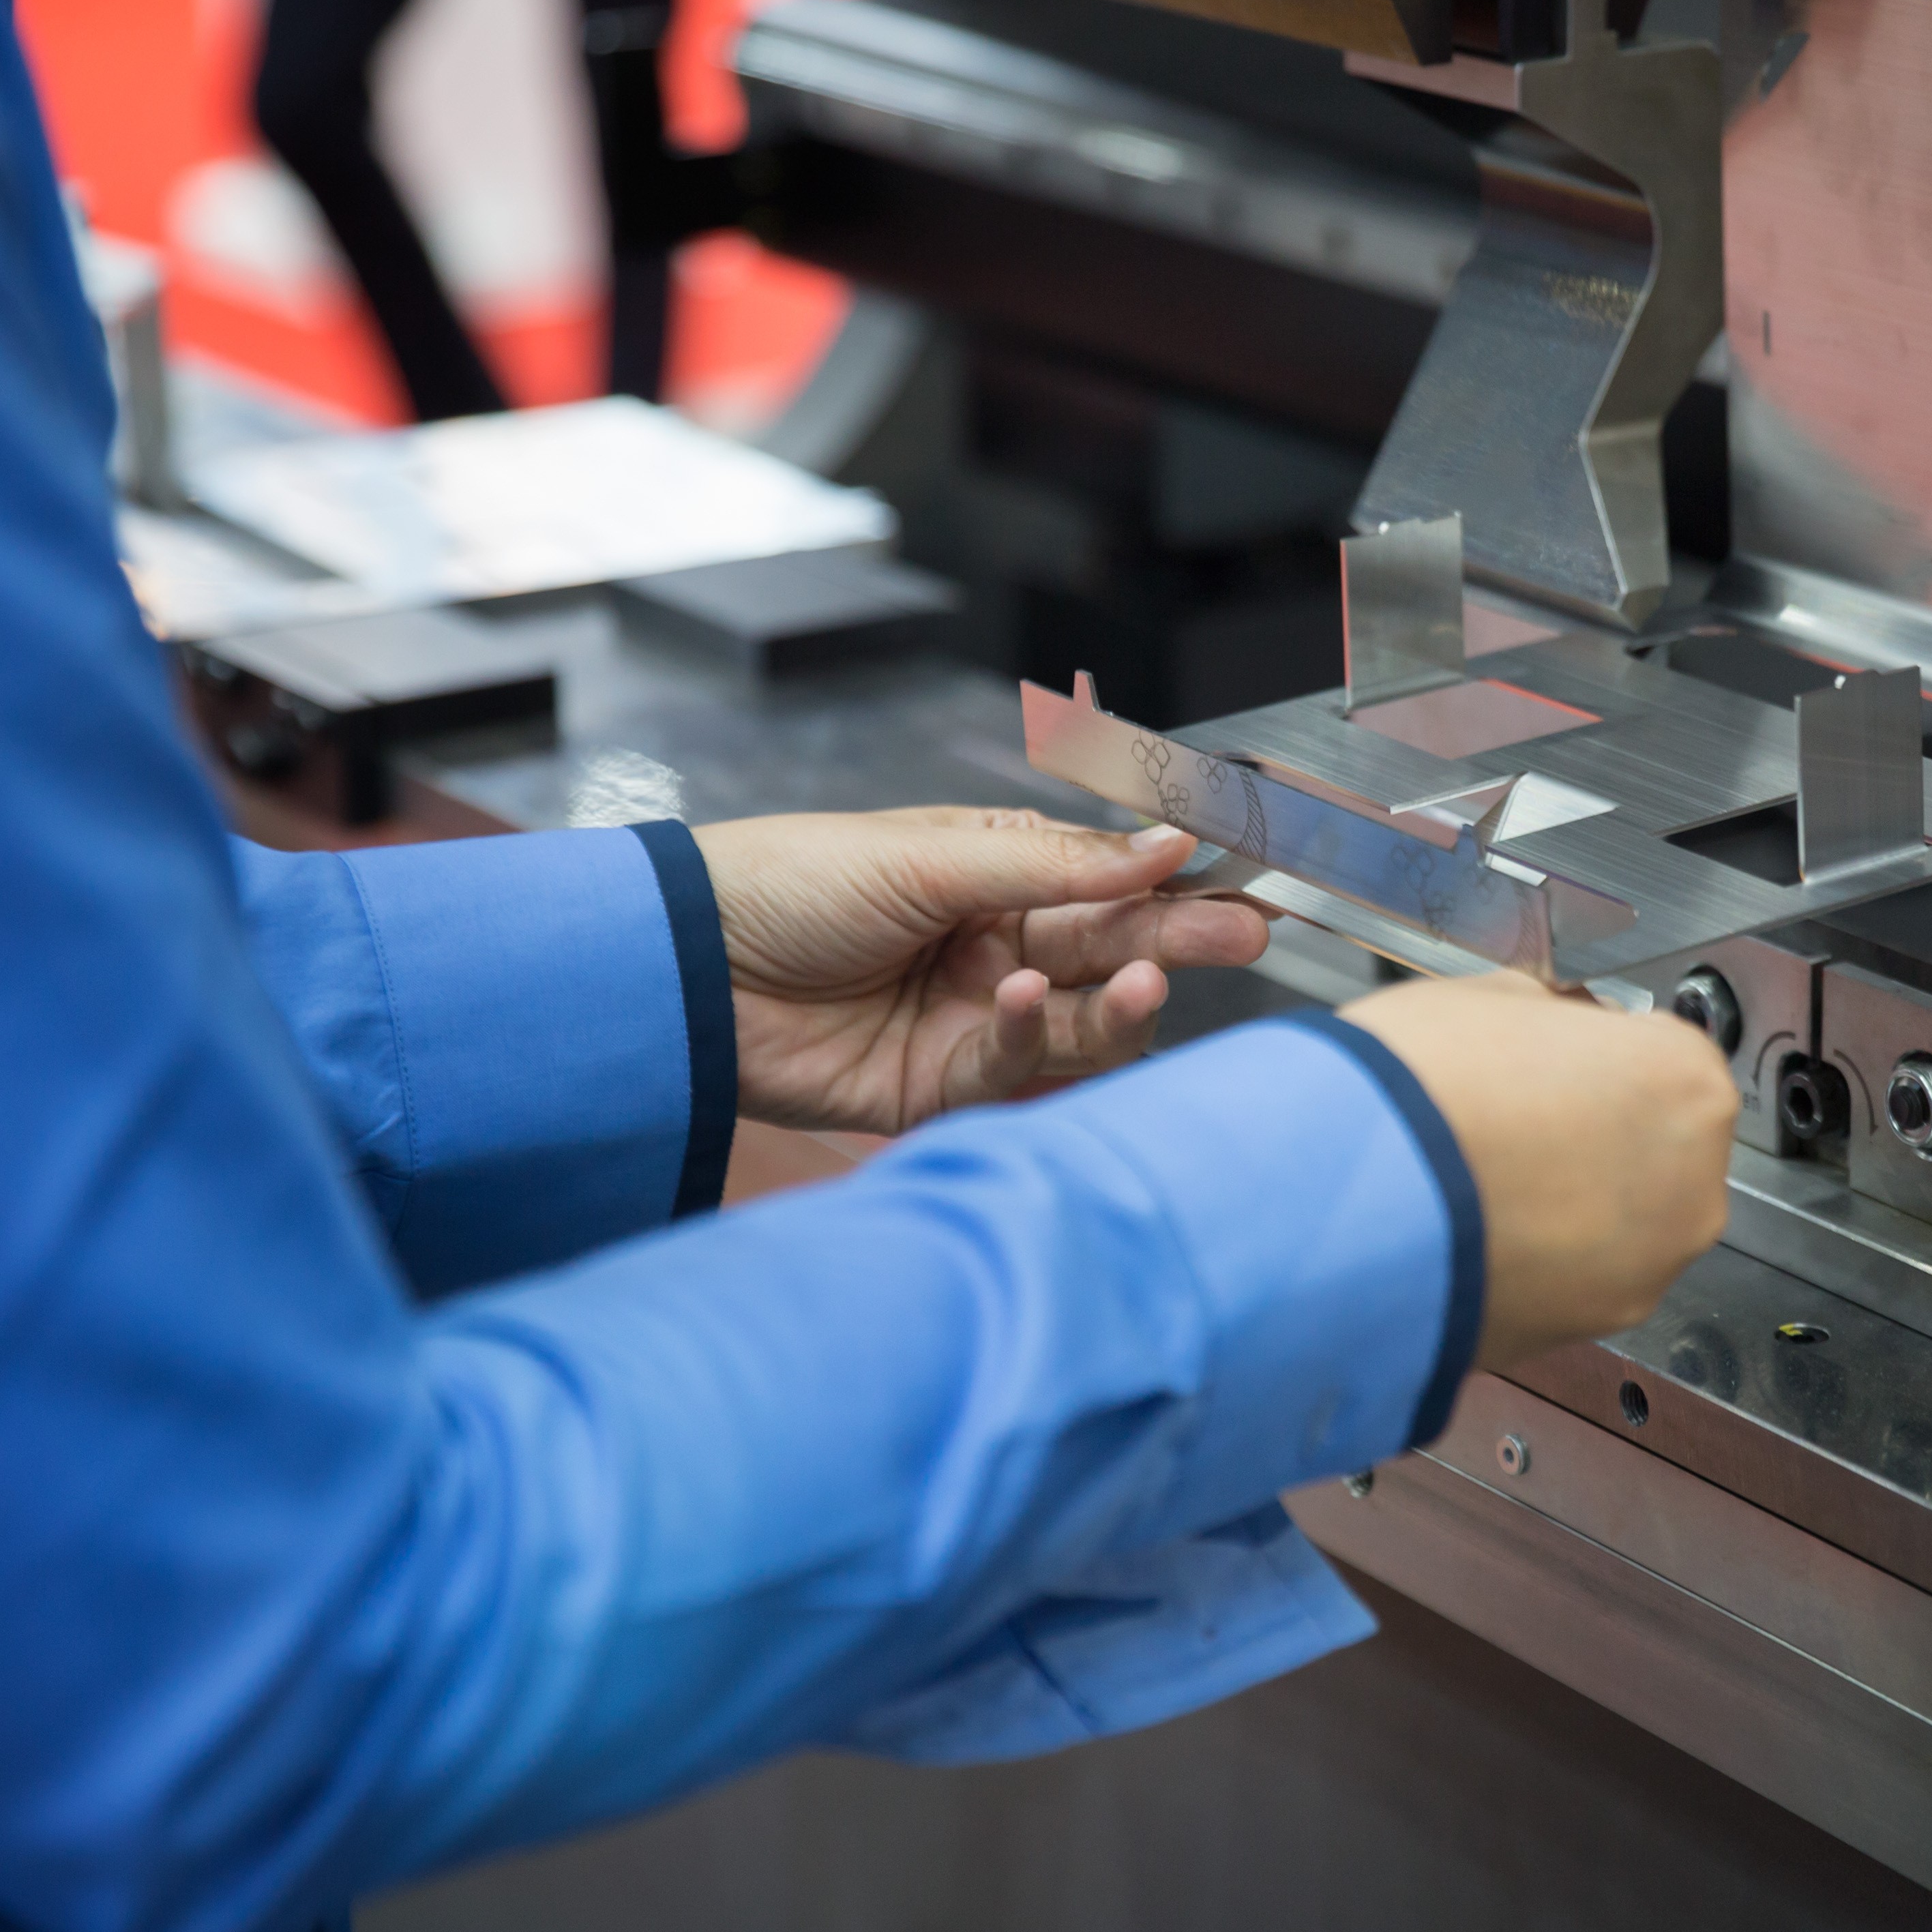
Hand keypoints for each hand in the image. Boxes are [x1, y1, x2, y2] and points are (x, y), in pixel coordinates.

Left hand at [691, 808, 1268, 1133]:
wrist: (684, 968)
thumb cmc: (790, 882)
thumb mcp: (930, 856)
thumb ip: (1055, 866)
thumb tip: (1169, 843)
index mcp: (999, 874)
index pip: (1112, 881)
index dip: (1178, 884)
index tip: (1247, 881)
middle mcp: (999, 947)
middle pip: (1115, 952)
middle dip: (1179, 944)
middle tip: (1244, 937)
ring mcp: (975, 1019)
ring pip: (1083, 1024)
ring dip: (1120, 1006)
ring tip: (1144, 983)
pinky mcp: (940, 1088)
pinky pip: (1016, 1073)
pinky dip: (1032, 1041)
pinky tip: (1024, 1003)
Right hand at [1334, 971, 1737, 1372]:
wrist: (1343, 1203)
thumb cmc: (1416, 1091)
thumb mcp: (1490, 997)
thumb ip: (1552, 1018)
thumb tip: (1554, 1033)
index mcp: (1683, 1078)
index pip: (1671, 1055)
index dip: (1605, 1055)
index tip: (1563, 1063)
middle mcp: (1691, 1180)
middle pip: (1660, 1145)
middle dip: (1600, 1134)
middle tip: (1519, 1122)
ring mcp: (1649, 1264)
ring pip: (1629, 1221)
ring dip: (1576, 1203)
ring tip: (1489, 1179)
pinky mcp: (1595, 1325)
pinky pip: (1585, 1276)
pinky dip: (1547, 1259)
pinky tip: (1482, 1227)